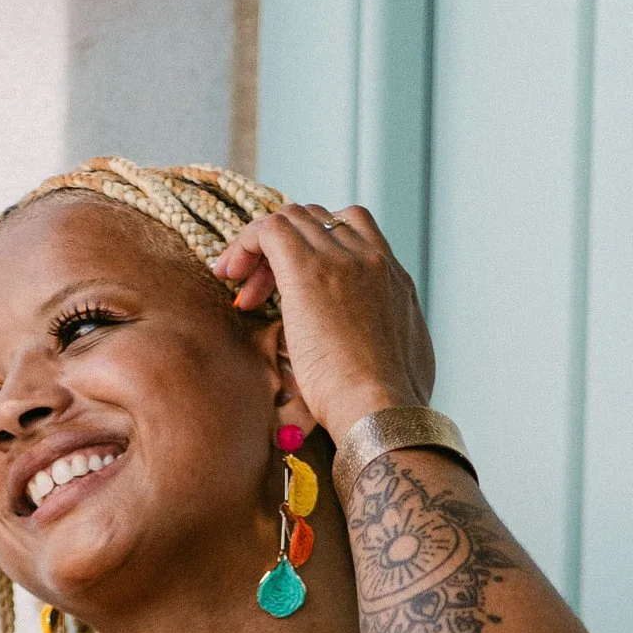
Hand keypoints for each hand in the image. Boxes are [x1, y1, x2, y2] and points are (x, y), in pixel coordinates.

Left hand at [211, 202, 437, 446]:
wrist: (382, 412)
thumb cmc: (386, 409)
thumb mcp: (402, 365)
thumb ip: (386, 344)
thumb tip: (375, 354)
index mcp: (393, 279)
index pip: (352, 232)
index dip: (316, 248)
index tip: (294, 286)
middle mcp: (370, 258)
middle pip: (318, 222)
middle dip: (284, 251)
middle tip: (259, 296)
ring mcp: (341, 259)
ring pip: (291, 220)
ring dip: (261, 249)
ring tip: (241, 291)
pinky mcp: (308, 269)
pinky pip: (268, 229)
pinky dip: (245, 243)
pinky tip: (229, 275)